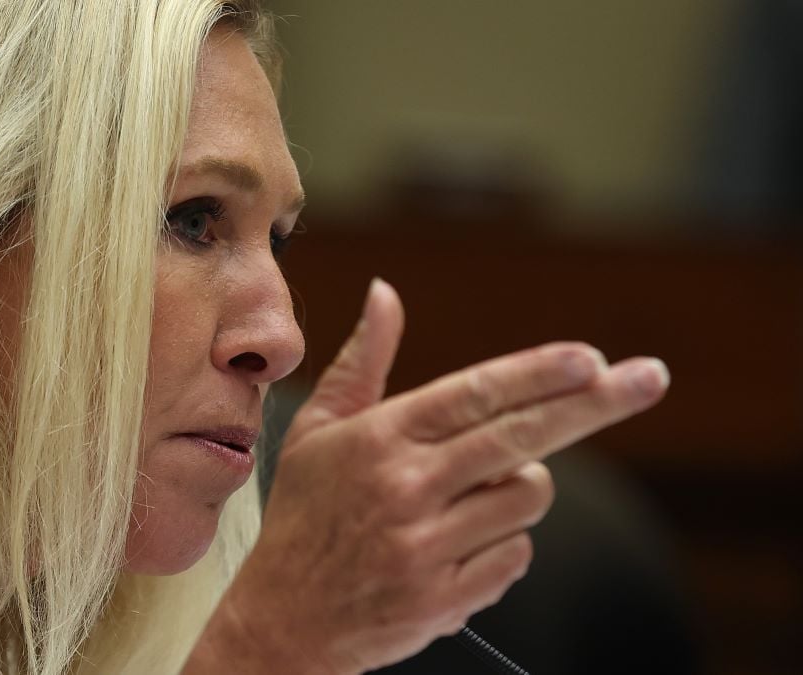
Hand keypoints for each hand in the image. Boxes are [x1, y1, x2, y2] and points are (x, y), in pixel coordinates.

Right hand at [199, 279, 669, 673]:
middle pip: (521, 437)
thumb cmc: (305, 515)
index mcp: (377, 439)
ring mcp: (426, 546)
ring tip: (468, 497)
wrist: (284, 617)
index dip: (538, 373)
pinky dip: (502, 545)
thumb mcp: (318, 429)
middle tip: (647, 378)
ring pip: (527, 498)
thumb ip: (361, 360)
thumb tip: (385, 292)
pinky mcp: (444, 597)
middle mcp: (405, 488)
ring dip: (519, 488)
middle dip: (594, 403)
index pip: (473, 394)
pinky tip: (456, 546)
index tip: (592, 358)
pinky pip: (515, 555)